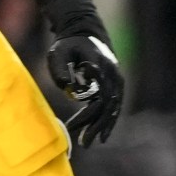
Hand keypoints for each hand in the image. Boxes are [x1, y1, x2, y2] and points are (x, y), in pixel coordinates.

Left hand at [46, 33, 123, 147]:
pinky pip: (113, 107)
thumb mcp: (58, 51)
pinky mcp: (114, 86)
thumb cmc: (67, 44)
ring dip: (100, 126)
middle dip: (93, 124)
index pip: (97, 92)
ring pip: (111, 108)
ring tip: (88, 143)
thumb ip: (60, 68)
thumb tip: (67, 87)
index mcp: (100, 64)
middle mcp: (112, 74)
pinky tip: (101, 137)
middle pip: (106, 104)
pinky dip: (107, 122)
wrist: (84, 33)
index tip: (72, 125)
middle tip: (82, 142)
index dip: (87, 112)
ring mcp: (116, 80)